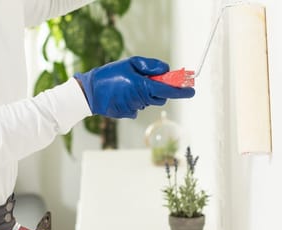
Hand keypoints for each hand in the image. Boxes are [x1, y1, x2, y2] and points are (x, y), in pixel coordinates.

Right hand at [74, 56, 195, 118]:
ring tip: (127, 86)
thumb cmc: (110, 74)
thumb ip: (151, 66)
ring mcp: (135, 108)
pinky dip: (134, 101)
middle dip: (159, 90)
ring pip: (148, 101)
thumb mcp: (131, 63)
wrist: (89, 92)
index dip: (182, 90)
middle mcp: (141, 99)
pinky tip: (122, 95)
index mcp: (143, 86)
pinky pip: (138, 107)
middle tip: (148, 80)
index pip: (169, 90)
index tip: (192, 90)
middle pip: (161, 97)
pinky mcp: (128, 114)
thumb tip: (167, 70)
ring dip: (144, 94)